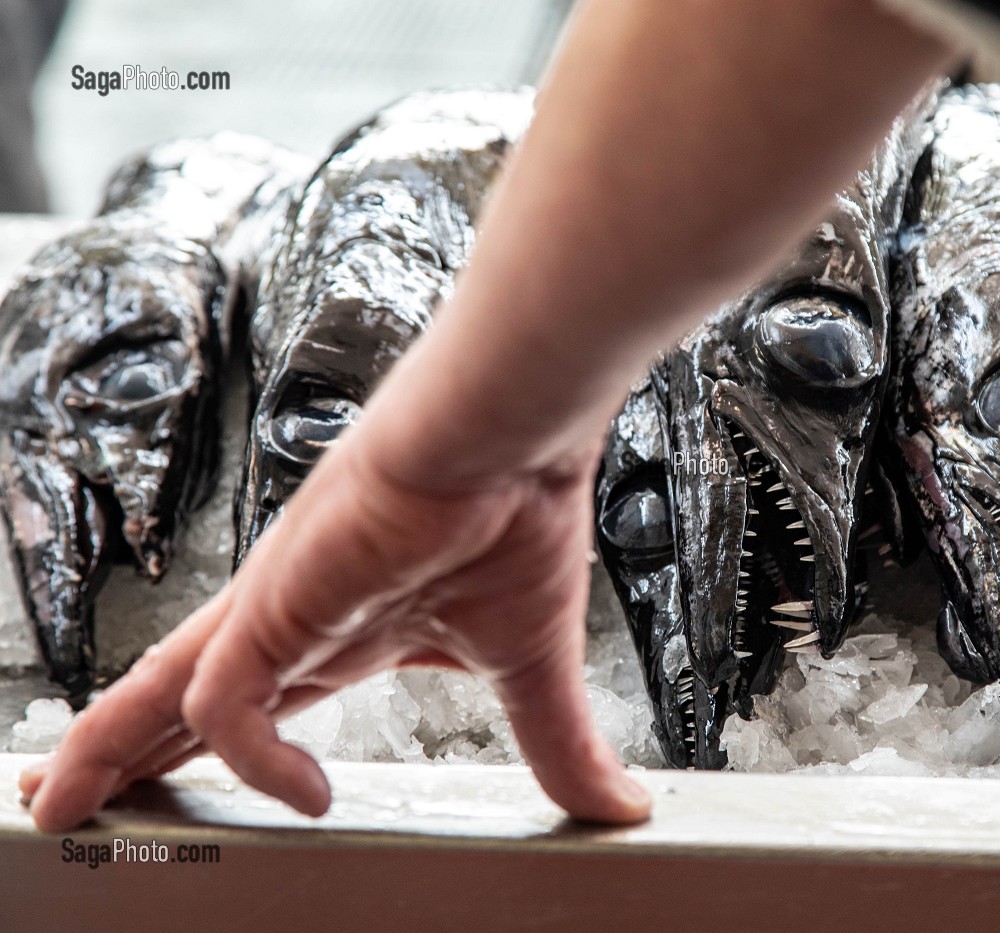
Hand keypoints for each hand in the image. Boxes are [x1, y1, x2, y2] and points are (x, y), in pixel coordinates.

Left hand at [20, 407, 650, 830]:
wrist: (512, 434)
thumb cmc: (519, 512)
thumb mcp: (532, 668)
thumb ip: (560, 746)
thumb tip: (619, 804)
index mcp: (349, 625)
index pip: (260, 697)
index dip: (216, 743)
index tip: (179, 778)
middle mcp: (297, 615)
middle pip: (179, 692)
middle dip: (123, 746)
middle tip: (62, 797)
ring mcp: (278, 605)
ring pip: (157, 689)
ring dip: (105, 748)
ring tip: (52, 806)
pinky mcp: (277, 602)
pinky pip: (231, 701)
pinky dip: (258, 757)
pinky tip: (303, 795)